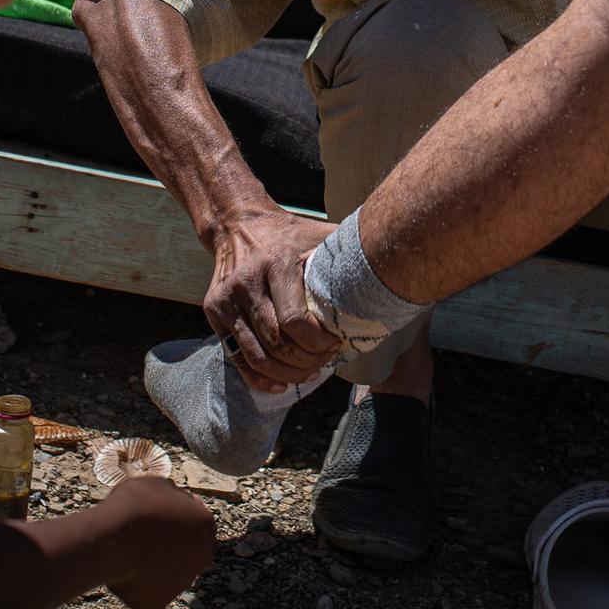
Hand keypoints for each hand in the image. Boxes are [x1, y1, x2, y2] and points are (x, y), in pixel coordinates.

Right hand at [93, 476, 216, 608]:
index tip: (155, 513)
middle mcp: (201, 557)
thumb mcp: (156, 485)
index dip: (173, 515)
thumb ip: (170, 494)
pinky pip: (147, 588)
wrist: (115, 540)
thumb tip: (170, 497)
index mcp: (206, 525)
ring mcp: (181, 582)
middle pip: (185, 549)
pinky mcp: (158, 601)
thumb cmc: (136, 506)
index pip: (194, 520)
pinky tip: (124, 567)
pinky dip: (137, 580)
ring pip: (167, 571)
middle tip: (143, 533)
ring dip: (154, 562)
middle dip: (168, 542)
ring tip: (129, 549)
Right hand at [204, 206, 339, 392]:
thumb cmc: (290, 234)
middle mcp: (246, 281)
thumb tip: (394, 264)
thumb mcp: (320, 234)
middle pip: (278, 343)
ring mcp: (226, 299)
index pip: (296, 322)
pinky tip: (281, 384)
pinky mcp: (213, 311)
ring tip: (308, 374)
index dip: (319, 343)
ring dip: (287, 374)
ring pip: (258, 356)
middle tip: (325, 363)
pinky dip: (259, 378)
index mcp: (276, 262)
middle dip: (306, 362)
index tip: (336, 344)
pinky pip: (237, 357)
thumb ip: (351, 248)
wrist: (239, 224)